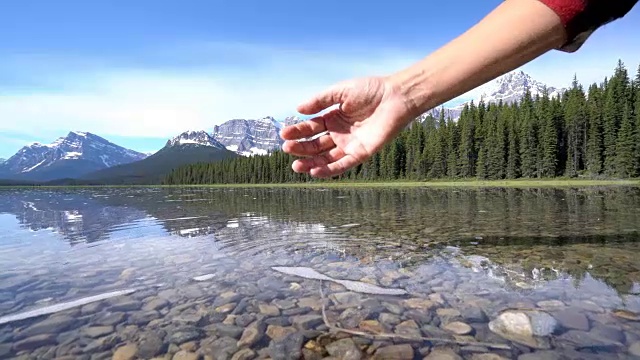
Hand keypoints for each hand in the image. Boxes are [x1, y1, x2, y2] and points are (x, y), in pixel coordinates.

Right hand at [280, 76, 415, 177]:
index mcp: (333, 118)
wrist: (396, 97)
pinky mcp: (362, 153)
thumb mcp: (341, 91)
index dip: (298, 132)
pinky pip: (343, 165)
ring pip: (326, 158)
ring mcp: (350, 145)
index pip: (311, 128)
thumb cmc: (371, 90)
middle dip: (301, 148)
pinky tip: (314, 171)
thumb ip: (320, 101)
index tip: (284, 134)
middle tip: (287, 148)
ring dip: (310, 163)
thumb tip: (298, 109)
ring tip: (296, 166)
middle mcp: (340, 133)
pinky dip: (329, 170)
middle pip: (316, 145)